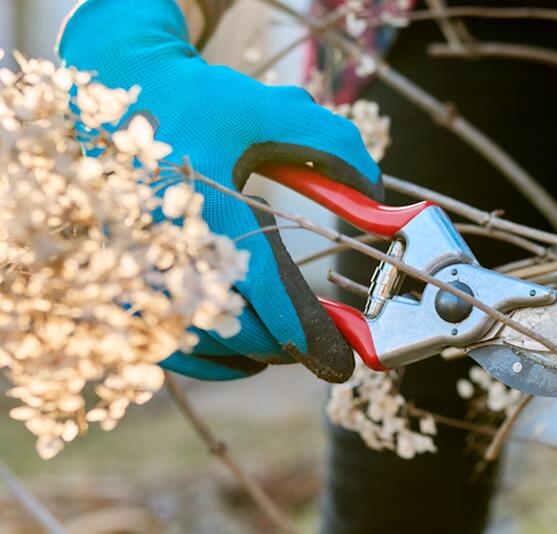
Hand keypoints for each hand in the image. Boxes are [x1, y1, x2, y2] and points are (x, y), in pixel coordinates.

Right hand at [59, 0, 381, 382]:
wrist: (112, 87)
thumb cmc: (198, 101)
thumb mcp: (273, 110)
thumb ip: (334, 148)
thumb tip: (378, 197)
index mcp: (208, 210)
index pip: (270, 295)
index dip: (313, 333)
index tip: (345, 359)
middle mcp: (162, 250)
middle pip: (240, 329)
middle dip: (290, 345)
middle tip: (325, 344)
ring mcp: (129, 272)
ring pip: (203, 345)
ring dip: (252, 353)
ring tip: (288, 346)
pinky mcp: (111, 282)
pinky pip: (160, 347)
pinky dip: (206, 361)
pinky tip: (241, 358)